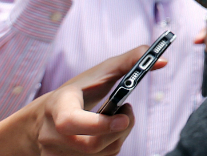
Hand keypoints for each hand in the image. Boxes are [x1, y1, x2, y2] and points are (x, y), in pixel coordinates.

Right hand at [36, 44, 166, 154]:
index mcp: (57, 105)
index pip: (71, 122)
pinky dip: (111, 145)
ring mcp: (55, 154)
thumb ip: (130, 62)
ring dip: (118, 136)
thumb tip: (163, 61)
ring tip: (115, 119)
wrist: (43, 119)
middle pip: (93, 144)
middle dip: (119, 129)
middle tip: (125, 112)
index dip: (99, 124)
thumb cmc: (79, 91)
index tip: (124, 118)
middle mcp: (51, 134)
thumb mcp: (98, 73)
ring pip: (101, 154)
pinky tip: (107, 133)